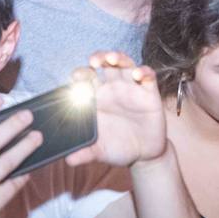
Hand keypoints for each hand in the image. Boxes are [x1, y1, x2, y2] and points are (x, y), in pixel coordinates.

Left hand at [66, 52, 166, 168]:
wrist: (144, 155)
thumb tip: (69, 160)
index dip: (80, 75)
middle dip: (98, 58)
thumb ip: (85, 154)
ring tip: (111, 59)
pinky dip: (143, 72)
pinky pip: (148, 76)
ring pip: (125, 63)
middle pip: (104, 64)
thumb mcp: (100, 151)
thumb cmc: (118, 148)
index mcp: (97, 98)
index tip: (76, 80)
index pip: (86, 78)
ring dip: (118, 57)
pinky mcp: (149, 93)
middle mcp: (113, 88)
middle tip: (93, 62)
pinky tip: (137, 75)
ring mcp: (132, 88)